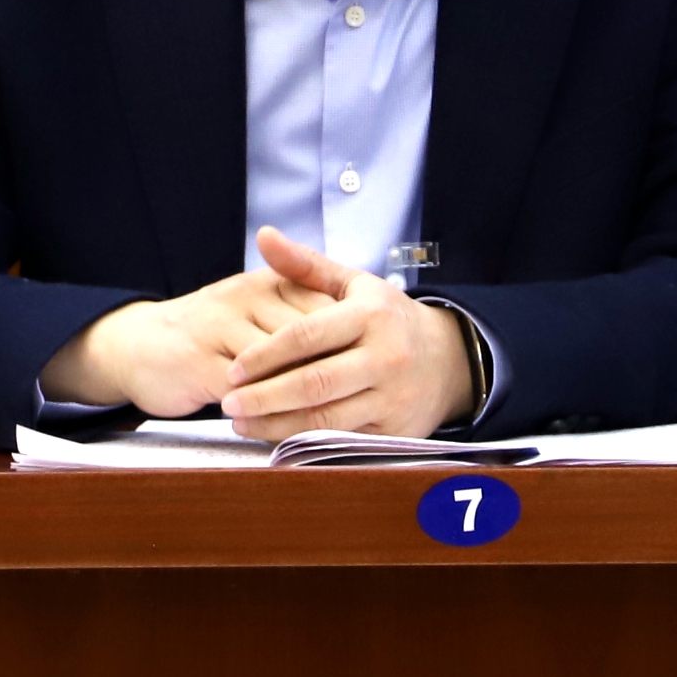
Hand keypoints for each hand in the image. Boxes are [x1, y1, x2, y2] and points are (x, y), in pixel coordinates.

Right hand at [39, 265, 336, 416]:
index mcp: (265, 283)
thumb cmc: (207, 332)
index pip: (321, 309)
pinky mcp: (199, 364)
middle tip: (362, 398)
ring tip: (332, 419)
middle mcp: (244, 298)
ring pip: (278, 366)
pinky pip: (246, 394)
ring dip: (304, 395)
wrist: (135, 344)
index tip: (373, 371)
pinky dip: (269, 413)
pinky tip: (288, 429)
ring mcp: (219, 329)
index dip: (348, 342)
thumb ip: (298, 316)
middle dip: (334, 370)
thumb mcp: (252, 309)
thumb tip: (354, 339)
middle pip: (306, 337)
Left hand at [218, 226, 475, 439]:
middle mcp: (384, 357)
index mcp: (370, 315)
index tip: (233, 368)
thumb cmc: (386, 318)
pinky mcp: (395, 430)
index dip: (266, 354)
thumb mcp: (353, 285)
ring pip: (326, 418)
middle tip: (228, 404)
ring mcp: (391, 397)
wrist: (448, 360)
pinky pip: (342, 440)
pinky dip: (305, 442)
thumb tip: (263, 235)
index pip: (308, 336)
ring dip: (277, 425)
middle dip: (265, 396)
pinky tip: (275, 437)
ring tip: (242, 423)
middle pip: (314, 383)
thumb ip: (305, 265)